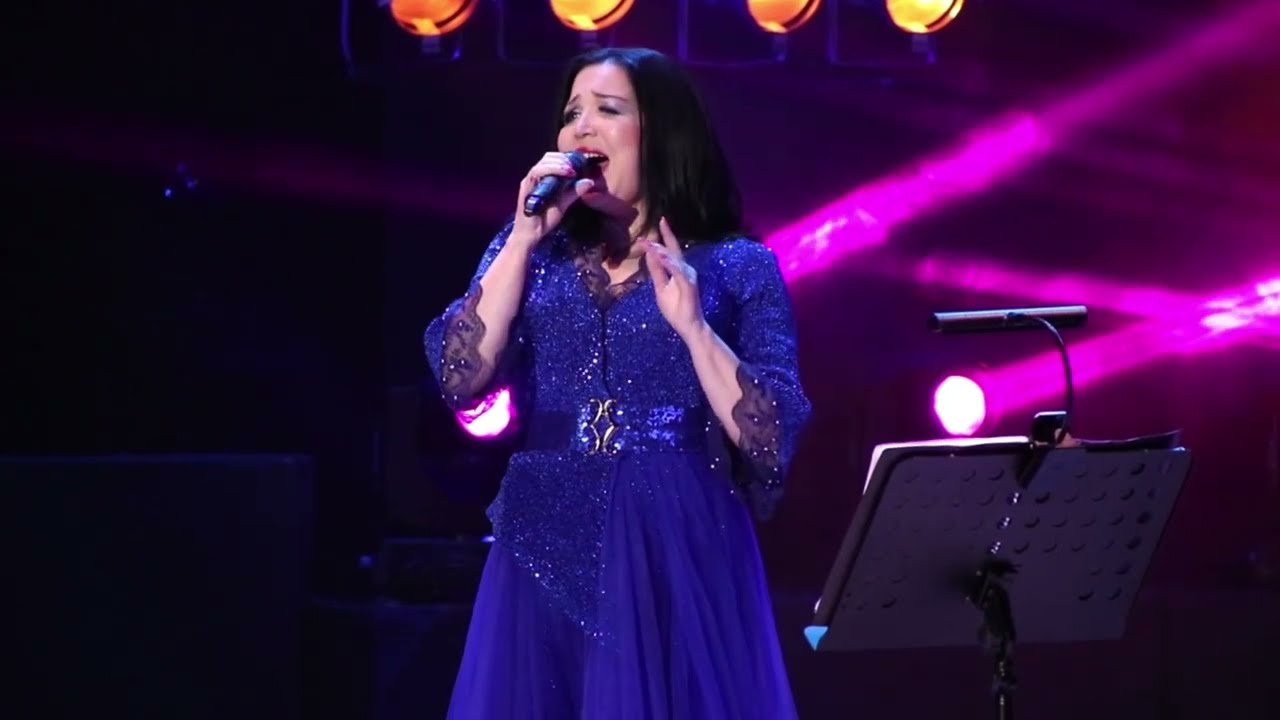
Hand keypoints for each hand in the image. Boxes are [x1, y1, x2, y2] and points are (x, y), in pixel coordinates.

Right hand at [511, 152, 594, 249]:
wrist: (530, 234)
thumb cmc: (544, 220)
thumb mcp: (563, 204)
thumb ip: (574, 192)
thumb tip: (590, 181)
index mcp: (542, 178)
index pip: (552, 160)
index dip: (566, 158)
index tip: (580, 161)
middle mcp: (535, 176)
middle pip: (548, 157)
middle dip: (564, 158)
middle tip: (578, 164)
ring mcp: (529, 180)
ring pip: (544, 162)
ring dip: (560, 162)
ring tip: (573, 169)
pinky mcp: (526, 186)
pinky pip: (538, 171)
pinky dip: (553, 169)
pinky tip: (566, 173)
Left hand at [643, 217, 704, 340]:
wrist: (688, 326)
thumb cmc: (676, 308)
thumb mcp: (660, 287)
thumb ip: (656, 270)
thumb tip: (650, 254)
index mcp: (678, 269)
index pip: (671, 249)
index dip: (666, 235)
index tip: (660, 220)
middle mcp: (686, 270)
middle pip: (672, 251)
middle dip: (660, 241)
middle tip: (645, 236)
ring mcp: (688, 277)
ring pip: (674, 260)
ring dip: (662, 251)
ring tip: (650, 244)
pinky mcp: (689, 286)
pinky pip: (679, 272)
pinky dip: (671, 264)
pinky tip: (663, 258)